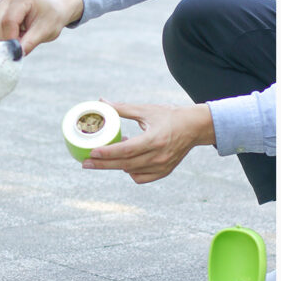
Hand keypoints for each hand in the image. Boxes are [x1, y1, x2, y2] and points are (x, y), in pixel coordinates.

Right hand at [0, 0, 82, 54]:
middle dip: (5, 39)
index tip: (19, 49)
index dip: (11, 39)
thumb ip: (30, 42)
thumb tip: (16, 54)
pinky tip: (17, 32)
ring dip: (4, 37)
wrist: (55, 10)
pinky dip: (4, 33)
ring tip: (21, 36)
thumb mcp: (45, 32)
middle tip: (20, 45)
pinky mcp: (1, 6)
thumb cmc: (52, 19)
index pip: (8, 21)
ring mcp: (4, 0)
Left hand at [82, 101, 215, 182]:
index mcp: (154, 139)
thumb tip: (102, 102)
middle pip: (124, 165)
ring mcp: (162, 166)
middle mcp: (158, 156)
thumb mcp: (147, 110)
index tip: (91, 152)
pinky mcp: (164, 172)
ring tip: (106, 155)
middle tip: (85, 163)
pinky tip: (126, 162)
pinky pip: (140, 178)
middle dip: (102, 165)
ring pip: (130, 171)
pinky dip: (130, 171)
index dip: (107, 153)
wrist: (195, 127)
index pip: (125, 150)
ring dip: (116, 164)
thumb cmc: (170, 116)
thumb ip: (123, 108)